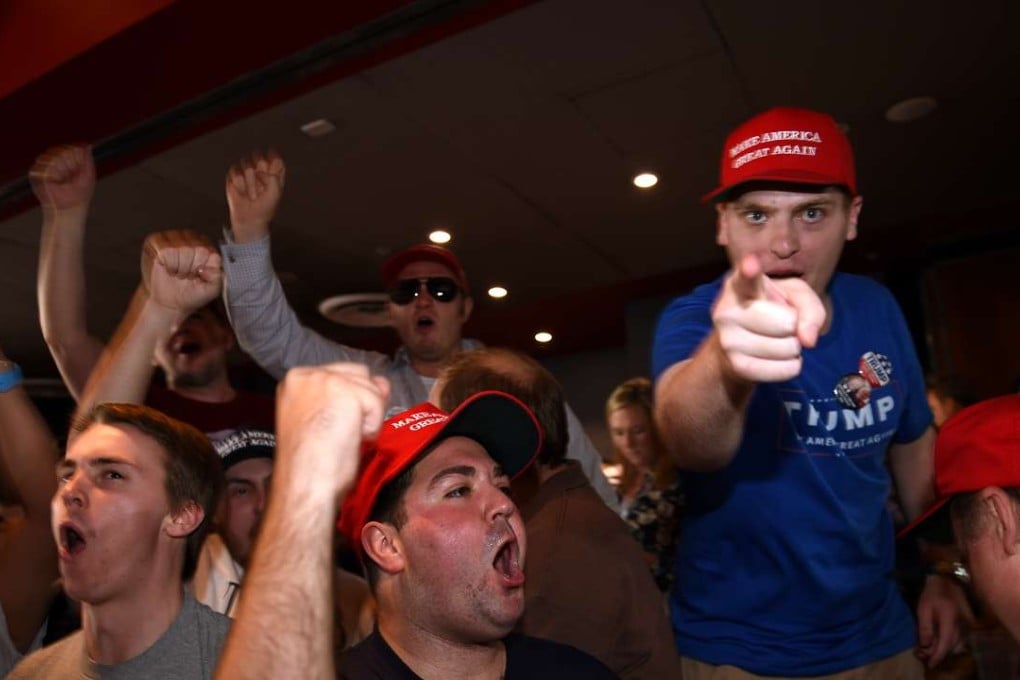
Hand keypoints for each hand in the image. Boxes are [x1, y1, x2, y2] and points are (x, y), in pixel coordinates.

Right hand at [29, 144, 95, 212]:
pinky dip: (53, 175)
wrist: (71, 208)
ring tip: (63, 181)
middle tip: (70, 178)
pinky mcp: (35, 174)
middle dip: (70, 166)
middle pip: (62, 151)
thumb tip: (87, 145)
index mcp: (66, 160)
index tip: (78, 171)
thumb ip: (87, 159)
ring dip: (62, 171)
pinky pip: (44, 167)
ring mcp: (44, 167)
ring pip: (53, 158)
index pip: (70, 149)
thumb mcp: (88, 174)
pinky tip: (55, 182)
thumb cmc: (80, 194)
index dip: (76, 160)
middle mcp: (53, 161)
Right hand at [142, 230, 222, 314]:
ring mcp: (179, 250)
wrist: (172, 305)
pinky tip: (171, 272)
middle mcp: (195, 251)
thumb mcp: (211, 290)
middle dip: (194, 268)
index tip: (201, 277)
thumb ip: (216, 277)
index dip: (207, 267)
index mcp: (209, 258)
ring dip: (182, 268)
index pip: (213, 254)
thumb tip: (204, 268)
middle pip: (200, 250)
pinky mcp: (164, 253)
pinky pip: (169, 252)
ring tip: (180, 275)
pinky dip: (170, 266)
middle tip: (189, 277)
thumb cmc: (193, 296)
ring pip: (184, 250)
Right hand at [225, 150, 285, 243]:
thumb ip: (273, 176)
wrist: (249, 218)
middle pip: (260, 158)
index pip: (276, 160)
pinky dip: (239, 183)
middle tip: (260, 181)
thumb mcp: (276, 192)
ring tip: (252, 193)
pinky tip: (242, 192)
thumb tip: (260, 170)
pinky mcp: (234, 177)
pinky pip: (235, 171)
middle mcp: (261, 172)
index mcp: (274, 175)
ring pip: (247, 164)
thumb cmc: (265, 207)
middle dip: (260, 167)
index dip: (274, 158)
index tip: (271, 163)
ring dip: (250, 179)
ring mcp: (247, 174)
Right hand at [275, 364, 389, 499]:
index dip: (351, 400)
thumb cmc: (311, 464)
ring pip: (371, 389)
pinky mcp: (345, 392)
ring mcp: (326, 380)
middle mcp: (307, 374)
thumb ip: (352, 394)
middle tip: (342, 433)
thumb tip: (382, 382)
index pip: (341, 374)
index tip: (337, 424)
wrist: (305, 485)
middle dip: (363, 404)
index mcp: (295, 381)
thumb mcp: (329, 418)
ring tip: (343, 438)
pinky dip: (372, 427)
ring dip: (368, 418)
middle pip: (360, 375)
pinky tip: (350, 439)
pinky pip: (377, 403)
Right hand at [711, 253, 826, 382]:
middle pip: (788, 322)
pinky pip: (786, 369)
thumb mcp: (792, 296)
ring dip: (793, 348)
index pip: (746, 278)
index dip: (749, 270)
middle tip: (778, 324)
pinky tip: (774, 358)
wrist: (735, 348)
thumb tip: (809, 340)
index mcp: (739, 284)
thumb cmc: (768, 312)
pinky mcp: (737, 366)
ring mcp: (728, 340)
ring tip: (774, 340)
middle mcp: (726, 310)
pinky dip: (790, 366)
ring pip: (789, 348)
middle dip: (793, 326)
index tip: (751, 264)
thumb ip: (810, 306)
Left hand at [916, 573, 972, 667]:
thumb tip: (926, 647)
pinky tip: (940, 641)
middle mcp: (962, 625)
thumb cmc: (932, 593)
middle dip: (939, 654)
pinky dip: (951, 643)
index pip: (945, 644)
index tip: (929, 665)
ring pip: (958, 644)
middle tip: (926, 657)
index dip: (937, 656)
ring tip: (930, 648)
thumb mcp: (923, 609)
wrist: (947, 579)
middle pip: (952, 647)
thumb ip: (925, 628)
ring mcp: (966, 625)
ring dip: (945, 649)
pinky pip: (960, 638)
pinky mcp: (967, 623)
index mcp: (950, 621)